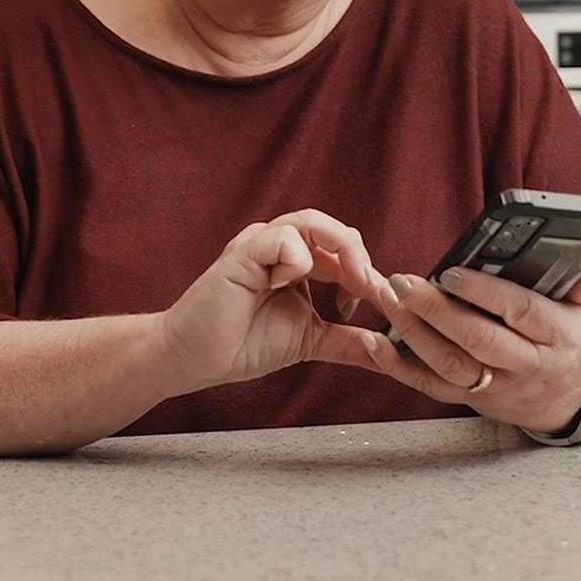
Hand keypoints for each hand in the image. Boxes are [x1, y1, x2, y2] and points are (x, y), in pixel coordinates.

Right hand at [160, 210, 390, 391]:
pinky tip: (287, 286)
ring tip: (352, 282)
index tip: (384, 305)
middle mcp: (279, 246)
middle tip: (372, 292)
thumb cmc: (242, 344)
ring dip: (340, 250)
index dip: (367, 273)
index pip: (342, 250)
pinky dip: (297, 260)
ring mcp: (261, 245)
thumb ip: (345, 341)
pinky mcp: (243, 253)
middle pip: (333, 230)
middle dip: (360, 259)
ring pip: (311, 222)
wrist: (194, 358)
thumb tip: (385, 351)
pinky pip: (283, 239)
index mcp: (295, 261)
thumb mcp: (309, 341)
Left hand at [358, 255, 580, 434]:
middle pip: (479, 341)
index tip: (451, 271)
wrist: (568, 399)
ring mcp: (496, 388)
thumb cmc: (570, 339)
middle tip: (404, 281)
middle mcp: (526, 366)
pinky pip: (430, 386)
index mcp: (558, 338)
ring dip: (413, 333)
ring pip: (451, 365)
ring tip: (387, 299)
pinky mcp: (470, 401)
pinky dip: (398, 366)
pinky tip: (372, 342)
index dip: (485, 294)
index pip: (520, 313)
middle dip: (437, 311)